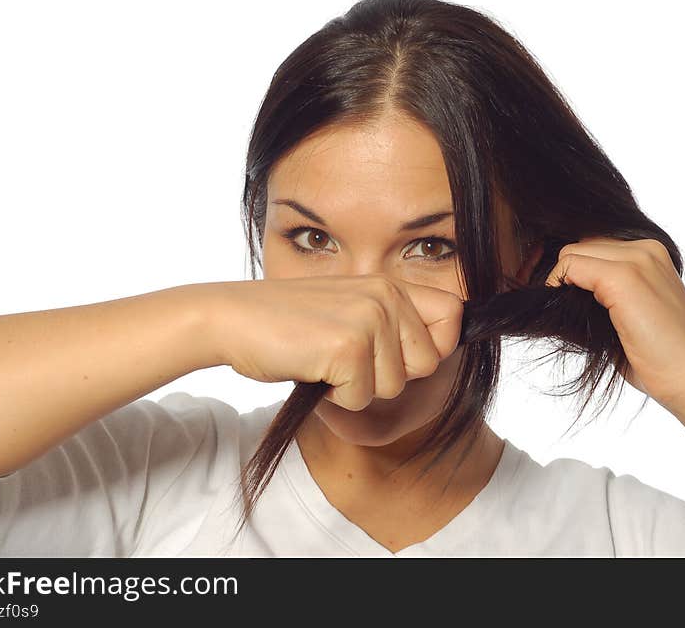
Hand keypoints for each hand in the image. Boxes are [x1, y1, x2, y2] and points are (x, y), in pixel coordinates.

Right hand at [207, 275, 463, 410]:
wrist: (231, 319)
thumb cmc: (285, 324)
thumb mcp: (346, 311)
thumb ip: (387, 325)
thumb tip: (435, 354)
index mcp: (388, 285)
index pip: (454, 315)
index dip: (437, 344)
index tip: (402, 356)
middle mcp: (385, 296)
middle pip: (427, 363)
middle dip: (388, 376)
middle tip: (345, 359)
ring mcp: (368, 320)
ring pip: (394, 387)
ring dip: (357, 387)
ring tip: (323, 360)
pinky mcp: (347, 347)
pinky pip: (360, 399)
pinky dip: (335, 397)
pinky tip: (311, 368)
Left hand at [544, 237, 684, 412]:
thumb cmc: (661, 357)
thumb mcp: (633, 314)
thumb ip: (605, 293)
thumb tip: (560, 291)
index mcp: (652, 254)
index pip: (593, 246)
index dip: (576, 273)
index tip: (572, 302)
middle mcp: (646, 249)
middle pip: (580, 246)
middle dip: (568, 275)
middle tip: (570, 310)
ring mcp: (637, 260)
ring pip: (571, 253)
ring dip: (564, 282)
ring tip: (576, 315)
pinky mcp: (624, 277)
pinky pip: (569, 266)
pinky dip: (558, 286)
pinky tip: (570, 313)